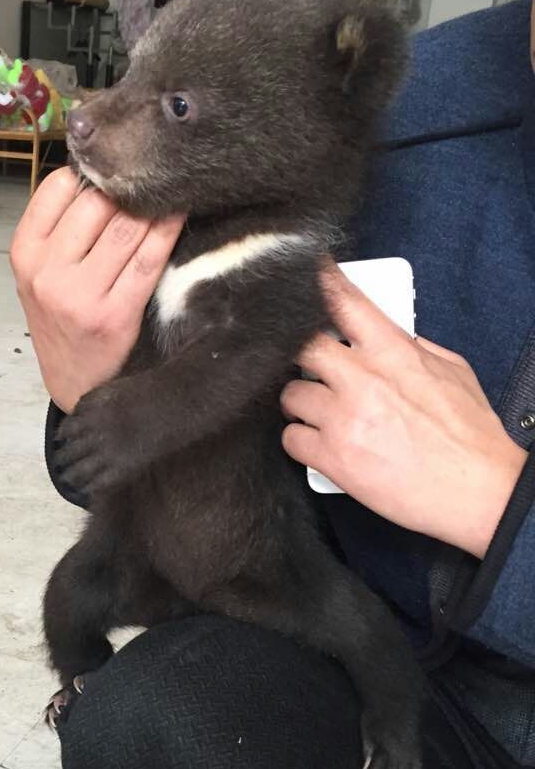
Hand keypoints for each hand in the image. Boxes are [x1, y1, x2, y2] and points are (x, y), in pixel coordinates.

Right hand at [10, 166, 183, 411]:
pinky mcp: (115, 314)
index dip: (90, 173)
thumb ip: (60, 229)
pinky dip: (168, 231)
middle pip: (96, 203)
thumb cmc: (61, 320)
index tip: (112, 172)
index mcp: (24, 254)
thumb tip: (102, 172)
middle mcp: (47, 272)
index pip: (57, 188)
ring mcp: (80, 295)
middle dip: (126, 188)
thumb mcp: (39, 274)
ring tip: (167, 193)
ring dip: (151, 206)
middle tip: (147, 180)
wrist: (73, 383)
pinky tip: (178, 216)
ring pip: (126, 226)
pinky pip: (149, 258)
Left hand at [281, 264, 526, 558]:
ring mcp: (344, 419)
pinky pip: (291, 438)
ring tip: (320, 413)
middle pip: (301, 346)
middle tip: (311, 367)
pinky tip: (319, 442)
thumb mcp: (452, 372)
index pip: (344, 302)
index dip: (318, 285)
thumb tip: (386, 336)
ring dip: (301, 403)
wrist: (478, 491)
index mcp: (393, 353)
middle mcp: (363, 380)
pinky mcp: (333, 457)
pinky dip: (301, 440)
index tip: (304, 278)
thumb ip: (411, 348)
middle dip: (301, 355)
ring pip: (290, 395)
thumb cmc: (470, 436)